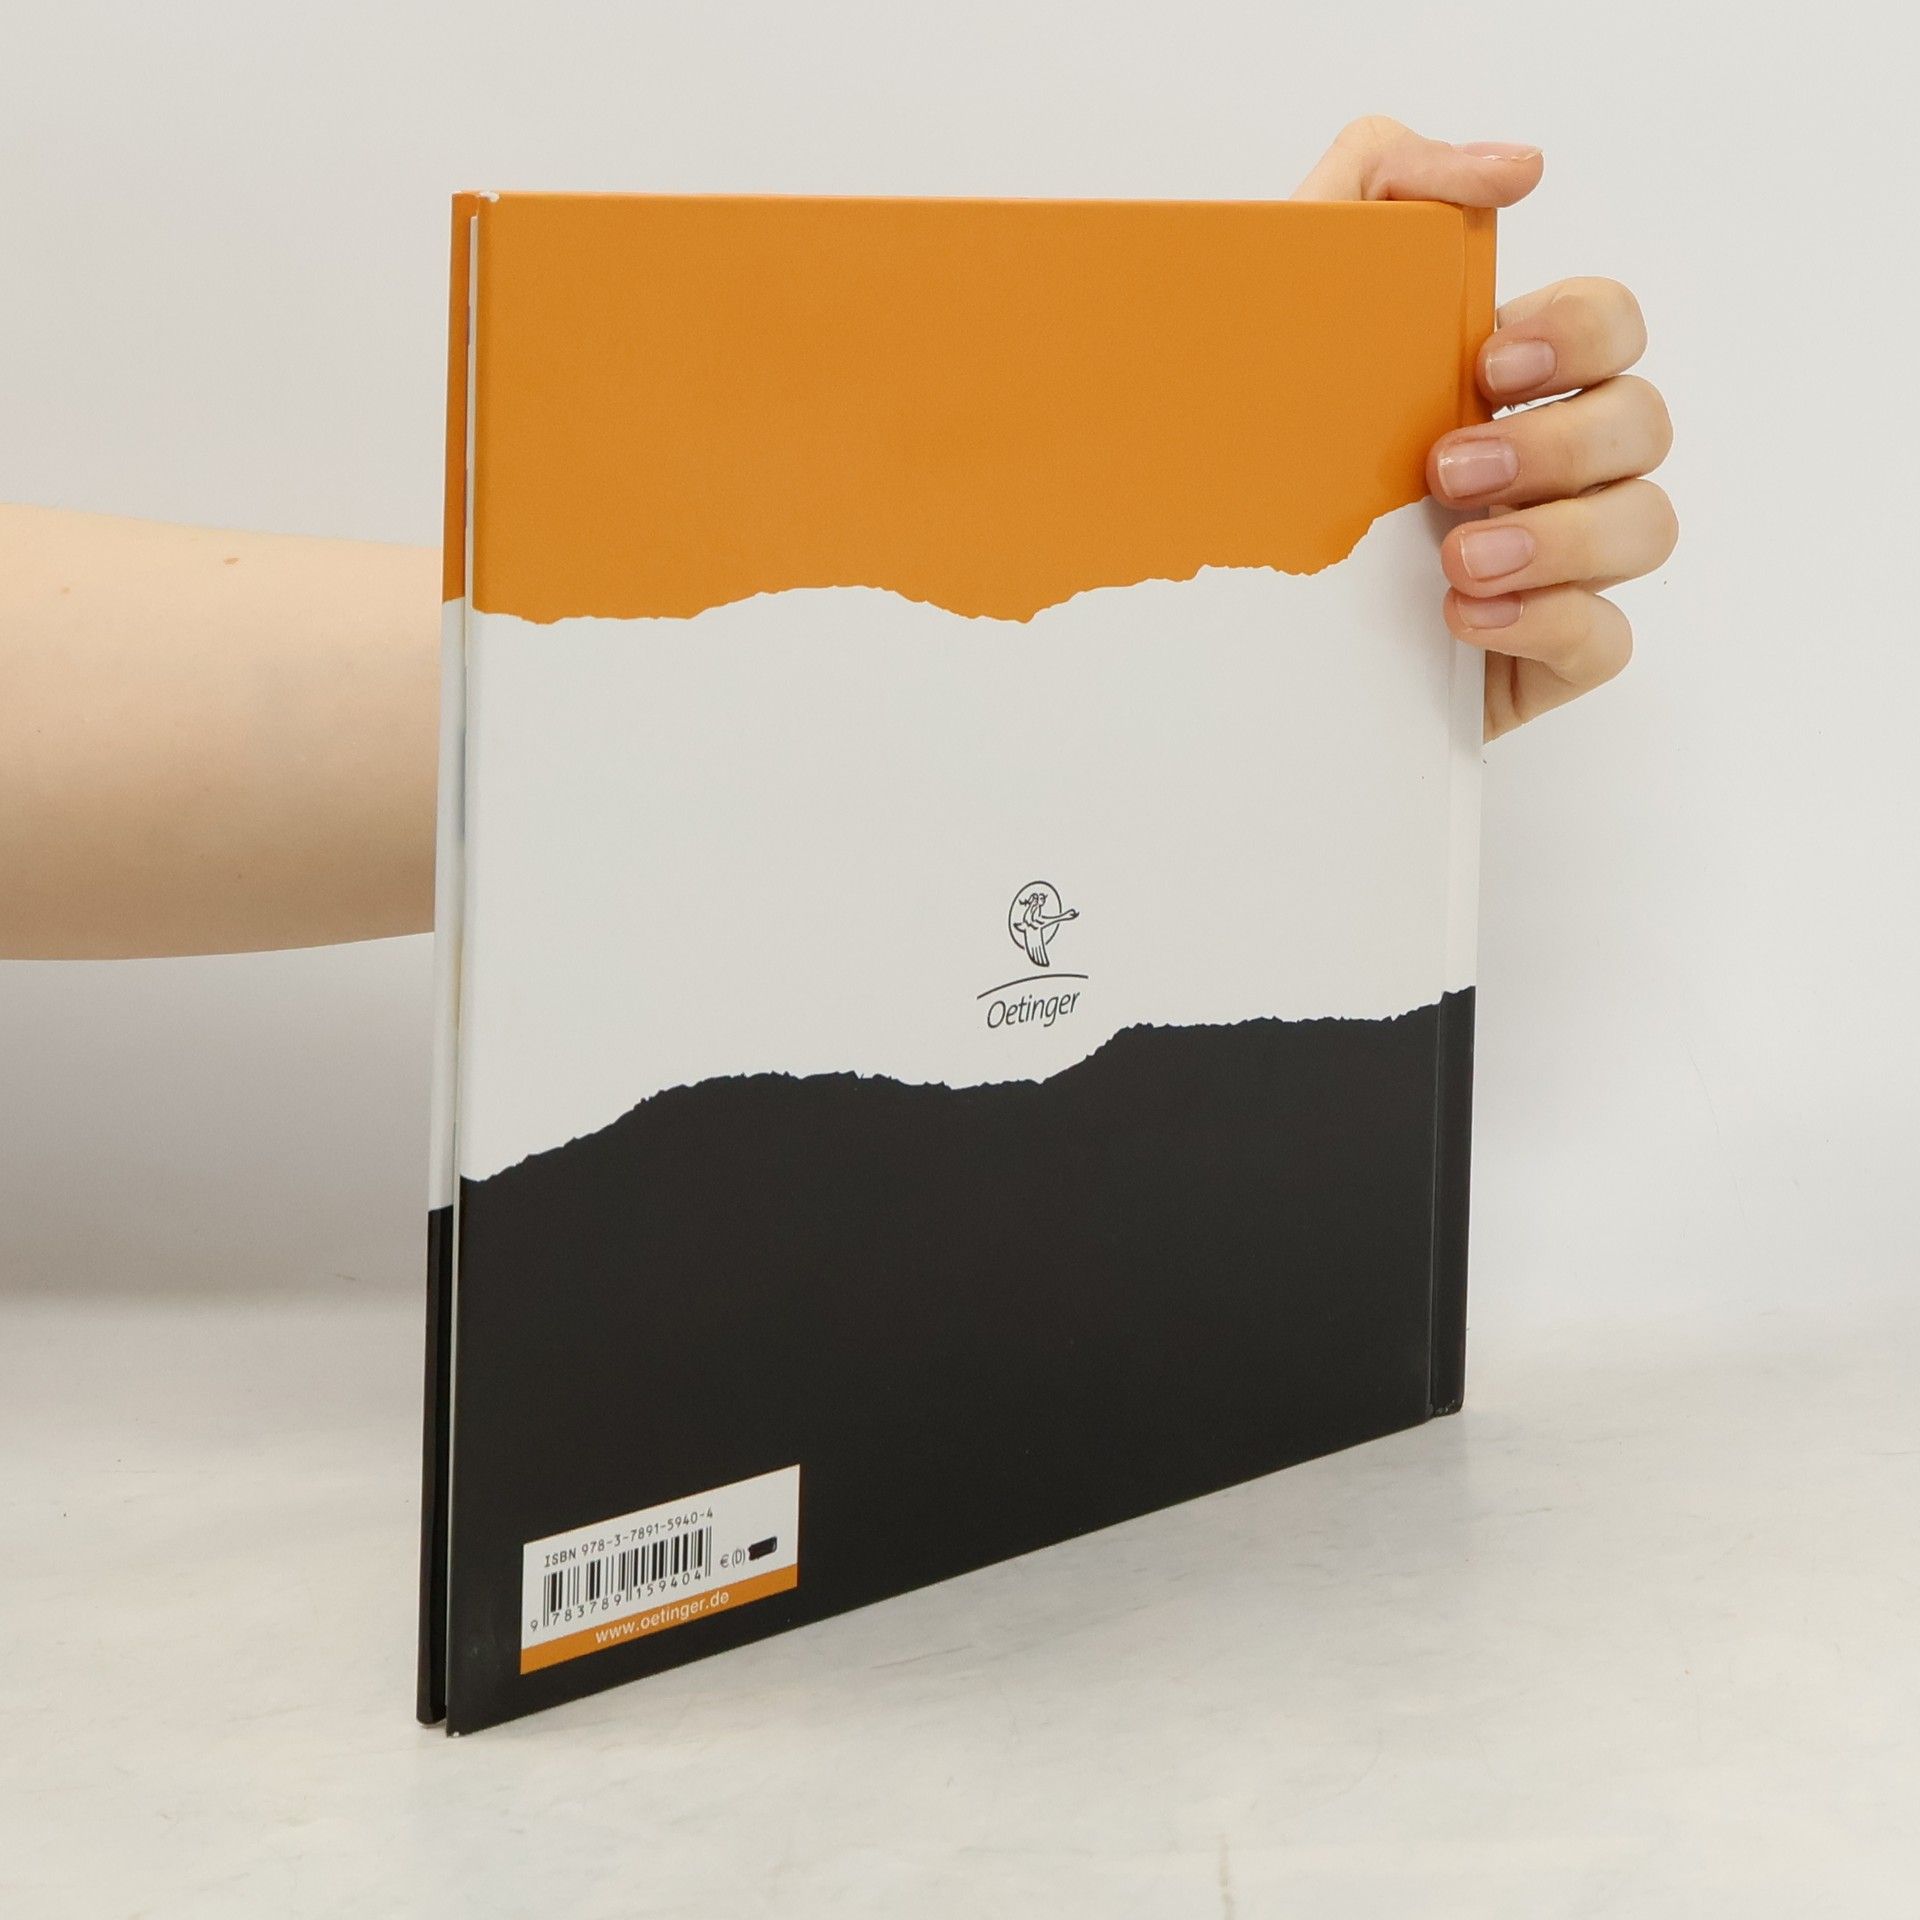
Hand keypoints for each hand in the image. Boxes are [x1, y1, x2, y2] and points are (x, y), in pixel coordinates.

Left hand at [1297, 118, 1676, 737]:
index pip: (1610, 325)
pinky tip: (1465, 618)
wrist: (1210, 610)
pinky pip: (1605, 639)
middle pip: (1641, 424)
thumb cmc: (1261, 448)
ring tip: (1458, 558)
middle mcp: (1548, 463)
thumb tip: (1515, 170)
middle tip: (1447, 472)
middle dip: (1556, 442)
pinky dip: (1550, 623)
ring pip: (1646, 526)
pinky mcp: (1543, 653)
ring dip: (1562, 537)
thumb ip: (1382, 184)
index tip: (1488, 364)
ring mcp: (1557, 561)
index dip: (1581, 332)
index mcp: (1507, 381)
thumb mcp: (1290, 294)